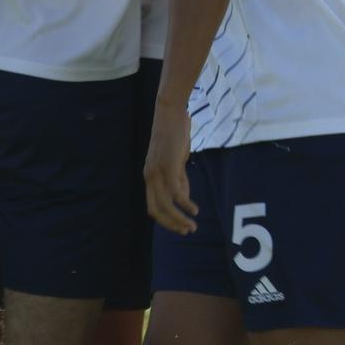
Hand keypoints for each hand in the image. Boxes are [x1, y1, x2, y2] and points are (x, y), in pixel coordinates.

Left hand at [143, 105, 197, 234]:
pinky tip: (194, 209)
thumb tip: (183, 198)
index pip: (153, 206)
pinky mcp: (168, 166)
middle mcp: (150, 176)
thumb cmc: (175, 135)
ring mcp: (158, 172)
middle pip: (156, 210)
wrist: (171, 113)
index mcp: (149, 176)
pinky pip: (176, 193)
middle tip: (187, 231)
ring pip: (166, 205)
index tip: (180, 227)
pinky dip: (185, 204)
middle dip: (172, 224)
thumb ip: (179, 178)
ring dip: (180, 218)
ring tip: (192, 225)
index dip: (166, 220)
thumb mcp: (175, 160)